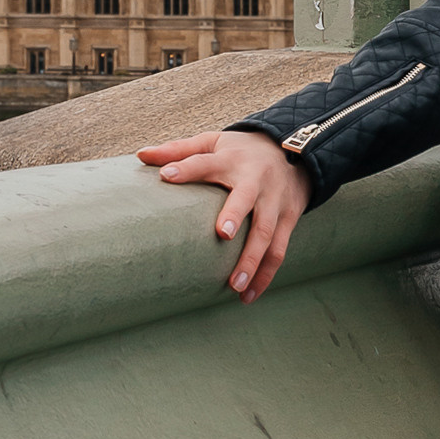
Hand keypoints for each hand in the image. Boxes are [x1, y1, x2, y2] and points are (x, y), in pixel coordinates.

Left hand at [139, 129, 312, 302]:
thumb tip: (141, 155)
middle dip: (236, 214)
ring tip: (234, 287)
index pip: (206, 162)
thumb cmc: (242, 151)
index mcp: (231, 160)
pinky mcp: (288, 219)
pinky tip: (249, 295)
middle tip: (223, 235)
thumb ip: (179, 150)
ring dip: (252, 260)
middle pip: (246, 198)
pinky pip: (279, 250)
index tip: (167, 176)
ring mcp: (275, 202)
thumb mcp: (213, 142)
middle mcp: (256, 180)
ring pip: (266, 233)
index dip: (188, 168)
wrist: (298, 152)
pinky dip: (266, 275)